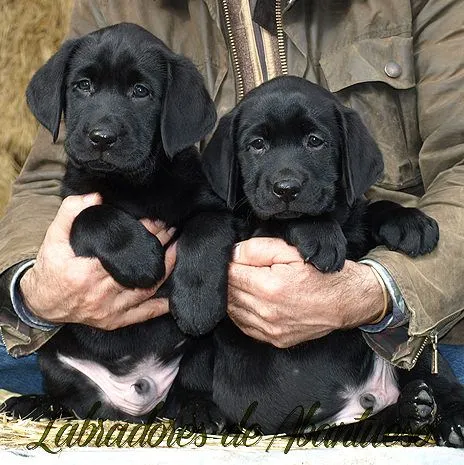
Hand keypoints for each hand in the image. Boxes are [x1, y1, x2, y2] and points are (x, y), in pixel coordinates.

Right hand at [20, 194, 175, 329]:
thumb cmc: (50, 269)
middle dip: (159, 247)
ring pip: (145, 290)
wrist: (40, 303)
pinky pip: (141, 315)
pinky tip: (172, 298)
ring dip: (165, 270)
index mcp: (87, 273)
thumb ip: (70, 213)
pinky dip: (158, 308)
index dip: (144, 234)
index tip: (158, 220)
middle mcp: (101, 293)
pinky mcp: (113, 320)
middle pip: (138, 268)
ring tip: (177, 250)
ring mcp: (109, 309)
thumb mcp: (52, 238)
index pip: (124, 250)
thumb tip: (94, 196)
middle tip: (172, 230)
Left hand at [227, 238, 384, 347]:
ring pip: (233, 311)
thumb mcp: (291, 250)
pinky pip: (244, 326)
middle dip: (230, 278)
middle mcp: (267, 312)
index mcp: (269, 287)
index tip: (234, 258)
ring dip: (233, 296)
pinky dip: (240, 312)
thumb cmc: (322, 273)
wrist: (348, 301)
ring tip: (245, 283)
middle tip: (240, 268)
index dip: (230, 263)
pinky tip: (248, 301)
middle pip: (229, 293)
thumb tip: (233, 254)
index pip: (230, 274)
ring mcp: (271, 330)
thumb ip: (257, 249)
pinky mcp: (275, 340)